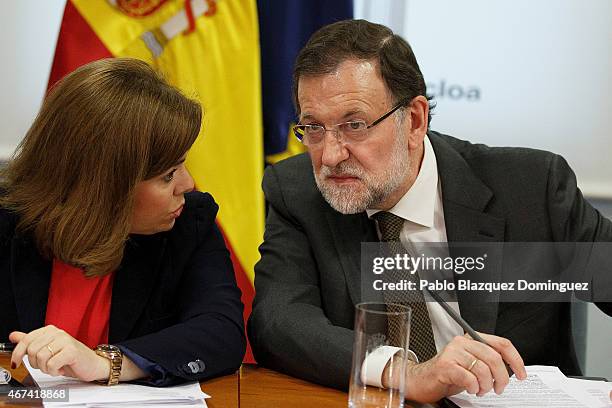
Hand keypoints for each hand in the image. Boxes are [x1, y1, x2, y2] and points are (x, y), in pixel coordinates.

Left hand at [9, 326, 109, 381]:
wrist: (91, 364)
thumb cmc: (70, 358)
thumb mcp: (48, 349)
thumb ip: (31, 341)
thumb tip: (14, 335)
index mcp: (50, 330)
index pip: (26, 339)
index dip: (17, 353)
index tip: (16, 363)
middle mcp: (57, 332)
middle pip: (32, 350)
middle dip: (36, 363)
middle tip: (46, 365)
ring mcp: (65, 340)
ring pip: (41, 358)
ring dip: (46, 369)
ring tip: (55, 367)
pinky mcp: (71, 351)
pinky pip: (51, 364)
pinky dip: (54, 371)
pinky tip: (61, 368)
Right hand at [402, 332, 526, 402]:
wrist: (421, 380)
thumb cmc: (447, 374)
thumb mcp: (471, 365)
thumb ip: (487, 361)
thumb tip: (511, 369)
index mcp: (471, 339)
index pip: (501, 344)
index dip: (515, 360)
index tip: (521, 373)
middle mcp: (462, 342)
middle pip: (494, 358)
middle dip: (501, 378)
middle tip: (498, 388)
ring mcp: (453, 352)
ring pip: (483, 369)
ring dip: (486, 385)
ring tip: (480, 389)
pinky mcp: (445, 365)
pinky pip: (469, 378)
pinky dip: (473, 387)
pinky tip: (470, 388)